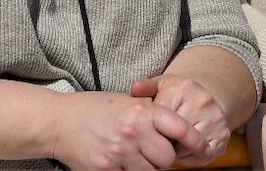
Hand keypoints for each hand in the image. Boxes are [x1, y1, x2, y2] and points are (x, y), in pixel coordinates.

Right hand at [48, 90, 209, 170]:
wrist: (60, 121)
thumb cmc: (95, 109)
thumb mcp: (128, 101)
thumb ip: (151, 113)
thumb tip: (177, 129)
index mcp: (142, 111)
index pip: (180, 129)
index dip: (197, 141)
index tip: (205, 148)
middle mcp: (133, 131)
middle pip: (167, 158)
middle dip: (165, 158)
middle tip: (154, 151)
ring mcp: (119, 153)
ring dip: (148, 168)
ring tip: (136, 156)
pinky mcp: (106, 169)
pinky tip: (123, 162)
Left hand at [130, 74, 229, 166]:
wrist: (208, 97)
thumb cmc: (179, 95)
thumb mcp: (162, 85)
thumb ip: (146, 87)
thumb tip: (135, 89)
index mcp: (183, 88)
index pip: (161, 118)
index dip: (152, 128)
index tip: (149, 129)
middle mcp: (202, 102)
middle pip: (173, 135)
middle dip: (163, 141)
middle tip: (159, 139)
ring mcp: (215, 120)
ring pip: (187, 148)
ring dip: (176, 150)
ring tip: (171, 143)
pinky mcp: (223, 136)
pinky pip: (202, 156)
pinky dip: (191, 157)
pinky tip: (185, 148)